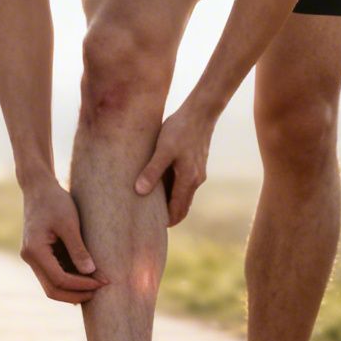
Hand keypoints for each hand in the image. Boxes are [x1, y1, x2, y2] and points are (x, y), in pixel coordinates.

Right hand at [19, 181, 107, 303]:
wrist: (38, 187)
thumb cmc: (55, 201)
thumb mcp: (69, 223)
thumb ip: (78, 249)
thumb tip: (90, 272)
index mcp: (35, 250)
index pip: (59, 279)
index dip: (81, 284)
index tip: (102, 282)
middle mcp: (30, 257)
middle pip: (52, 289)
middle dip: (76, 294)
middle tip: (100, 290)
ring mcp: (33, 257)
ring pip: (52, 285)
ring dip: (73, 289)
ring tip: (96, 285)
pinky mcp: (39, 254)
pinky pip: (53, 274)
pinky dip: (69, 279)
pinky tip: (87, 277)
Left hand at [134, 103, 214, 226]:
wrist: (201, 111)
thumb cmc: (181, 129)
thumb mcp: (163, 149)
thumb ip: (152, 171)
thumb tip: (139, 192)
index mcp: (188, 180)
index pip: (177, 211)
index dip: (166, 222)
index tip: (152, 229)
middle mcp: (196, 180)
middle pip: (183, 206)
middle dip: (169, 216)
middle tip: (150, 222)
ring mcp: (198, 172)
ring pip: (184, 195)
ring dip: (171, 202)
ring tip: (152, 204)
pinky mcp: (196, 163)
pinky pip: (185, 183)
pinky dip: (174, 189)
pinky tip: (160, 183)